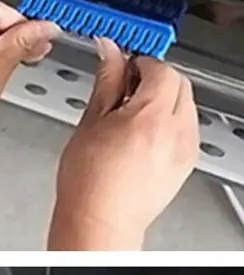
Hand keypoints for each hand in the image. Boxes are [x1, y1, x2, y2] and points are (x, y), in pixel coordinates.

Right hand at [50, 38, 198, 249]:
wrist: (99, 222)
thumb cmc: (88, 184)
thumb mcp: (90, 123)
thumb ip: (106, 82)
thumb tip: (109, 52)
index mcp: (150, 116)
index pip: (160, 68)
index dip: (139, 63)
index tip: (122, 67)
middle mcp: (176, 130)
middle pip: (178, 83)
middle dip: (154, 80)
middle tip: (125, 89)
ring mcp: (185, 147)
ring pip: (185, 104)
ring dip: (163, 101)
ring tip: (130, 118)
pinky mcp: (186, 162)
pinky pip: (186, 128)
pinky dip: (169, 123)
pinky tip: (141, 137)